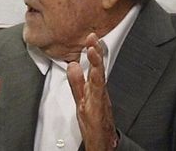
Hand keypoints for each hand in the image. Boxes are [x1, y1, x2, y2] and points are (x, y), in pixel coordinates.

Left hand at [66, 34, 117, 150]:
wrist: (103, 144)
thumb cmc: (95, 123)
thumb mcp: (82, 99)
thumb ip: (77, 83)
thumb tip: (72, 65)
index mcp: (95, 89)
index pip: (94, 67)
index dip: (93, 51)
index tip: (91, 36)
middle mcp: (99, 94)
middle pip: (98, 70)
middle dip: (96, 54)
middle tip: (93, 38)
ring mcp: (99, 104)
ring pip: (99, 82)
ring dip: (97, 66)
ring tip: (93, 51)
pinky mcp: (97, 115)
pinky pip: (97, 100)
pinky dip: (97, 89)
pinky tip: (95, 79)